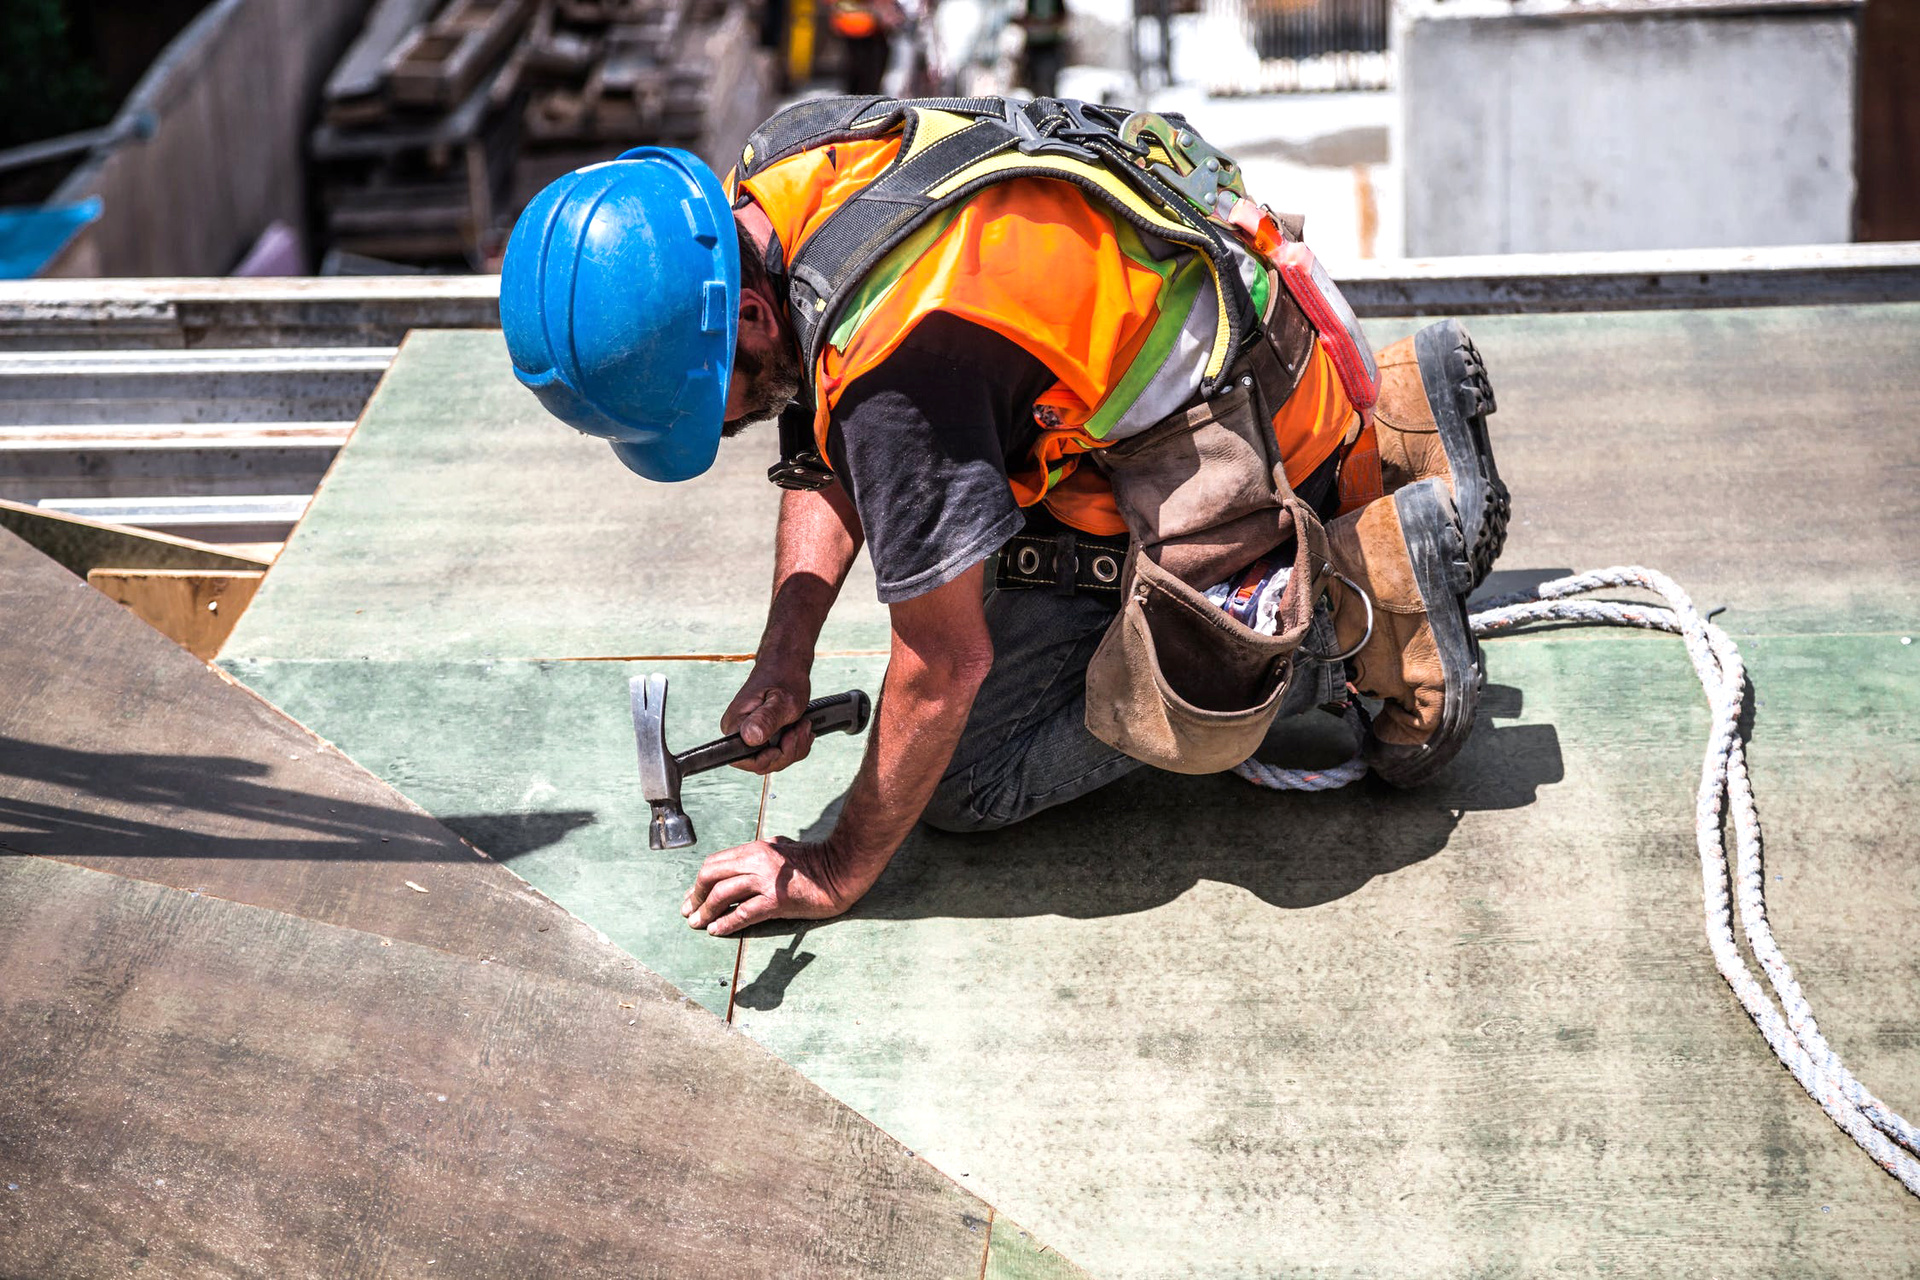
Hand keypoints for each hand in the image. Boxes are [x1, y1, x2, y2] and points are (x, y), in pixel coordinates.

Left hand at [681, 836, 865, 935]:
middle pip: (711, 875)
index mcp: (756, 848)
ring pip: (722, 894)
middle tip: (689, 911)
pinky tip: (717, 931)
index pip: (715, 863)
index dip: (699, 881)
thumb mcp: (782, 849)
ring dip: (705, 912)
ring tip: (698, 924)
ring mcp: (766, 880)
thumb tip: (740, 865)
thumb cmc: (815, 862)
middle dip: (696, 895)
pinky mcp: (777, 900)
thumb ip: (760, 854)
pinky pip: (743, 913)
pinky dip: (726, 923)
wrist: (841, 871)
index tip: (692, 896)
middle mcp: (757, 860)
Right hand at [721, 660, 812, 773]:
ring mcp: (750, 735)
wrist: (787, 664)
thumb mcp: (782, 700)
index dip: (770, 759)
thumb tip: (750, 737)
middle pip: (763, 764)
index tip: (786, 739)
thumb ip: (767, 720)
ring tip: (803, 724)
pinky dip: (796, 744)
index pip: (745, 761)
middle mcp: (738, 733)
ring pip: (775, 760)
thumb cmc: (784, 676)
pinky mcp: (762, 736)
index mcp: (735, 725)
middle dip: (788, 751)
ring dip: (795, 746)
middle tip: (801, 727)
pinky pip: (780, 753)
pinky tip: (801, 728)